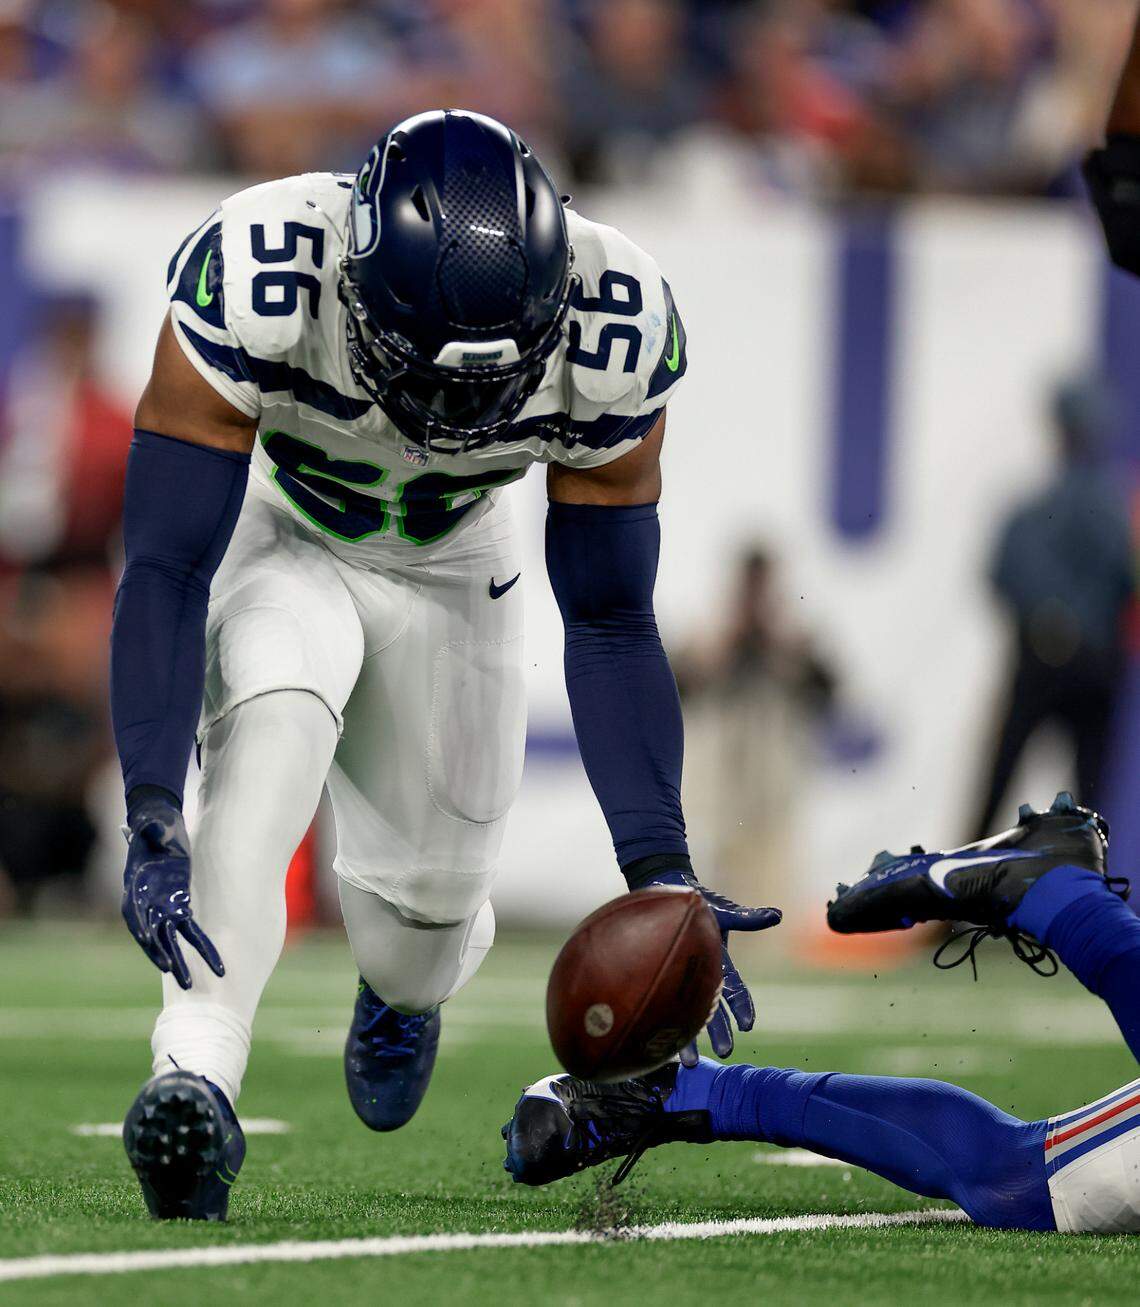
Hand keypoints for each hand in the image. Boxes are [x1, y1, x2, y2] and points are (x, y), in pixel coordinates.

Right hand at [121, 792, 223, 989]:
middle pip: (154, 936)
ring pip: (171, 940)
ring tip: (191, 984)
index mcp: (135, 888)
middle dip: (165, 957)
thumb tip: (152, 828)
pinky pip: (190, 929)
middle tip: (177, 975)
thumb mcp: (154, 825)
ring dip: (180, 961)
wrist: (161, 824)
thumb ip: (153, 830)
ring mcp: (162, 907)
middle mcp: (146, 904)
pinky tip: (209, 961)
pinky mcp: (180, 905)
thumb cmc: (156, 825)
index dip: (142, 929)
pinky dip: (198, 945)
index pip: (135, 915)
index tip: (150, 942)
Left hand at [642, 869, 780, 1063]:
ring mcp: (683, 977)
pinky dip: (661, 1021)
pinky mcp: (663, 975)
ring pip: (687, 1014)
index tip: (748, 1025)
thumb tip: (777, 915)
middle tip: (724, 1052)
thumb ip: (748, 918)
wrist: (665, 890)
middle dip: (720, 1031)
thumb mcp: (723, 911)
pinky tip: (653, 1043)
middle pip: (714, 1010)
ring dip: (690, 1039)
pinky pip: (662, 1002)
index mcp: (720, 961)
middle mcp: (703, 974)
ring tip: (688, 1064)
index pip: (735, 989)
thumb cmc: (696, 900)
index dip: (742, 1007)